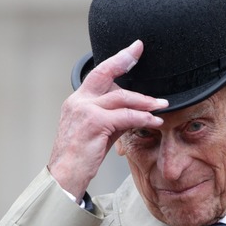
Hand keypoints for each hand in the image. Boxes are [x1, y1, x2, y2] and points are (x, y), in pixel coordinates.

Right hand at [47, 40, 167, 200]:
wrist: (65, 176)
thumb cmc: (80, 158)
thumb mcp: (98, 132)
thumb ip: (114, 117)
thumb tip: (136, 111)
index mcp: (77, 101)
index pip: (98, 74)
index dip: (116, 60)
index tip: (133, 49)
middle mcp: (79, 101)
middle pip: (105, 73)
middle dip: (124, 60)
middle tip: (140, 52)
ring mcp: (85, 110)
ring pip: (121, 97)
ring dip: (144, 101)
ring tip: (160, 105)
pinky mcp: (95, 123)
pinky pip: (126, 116)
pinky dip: (142, 118)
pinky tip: (153, 121)